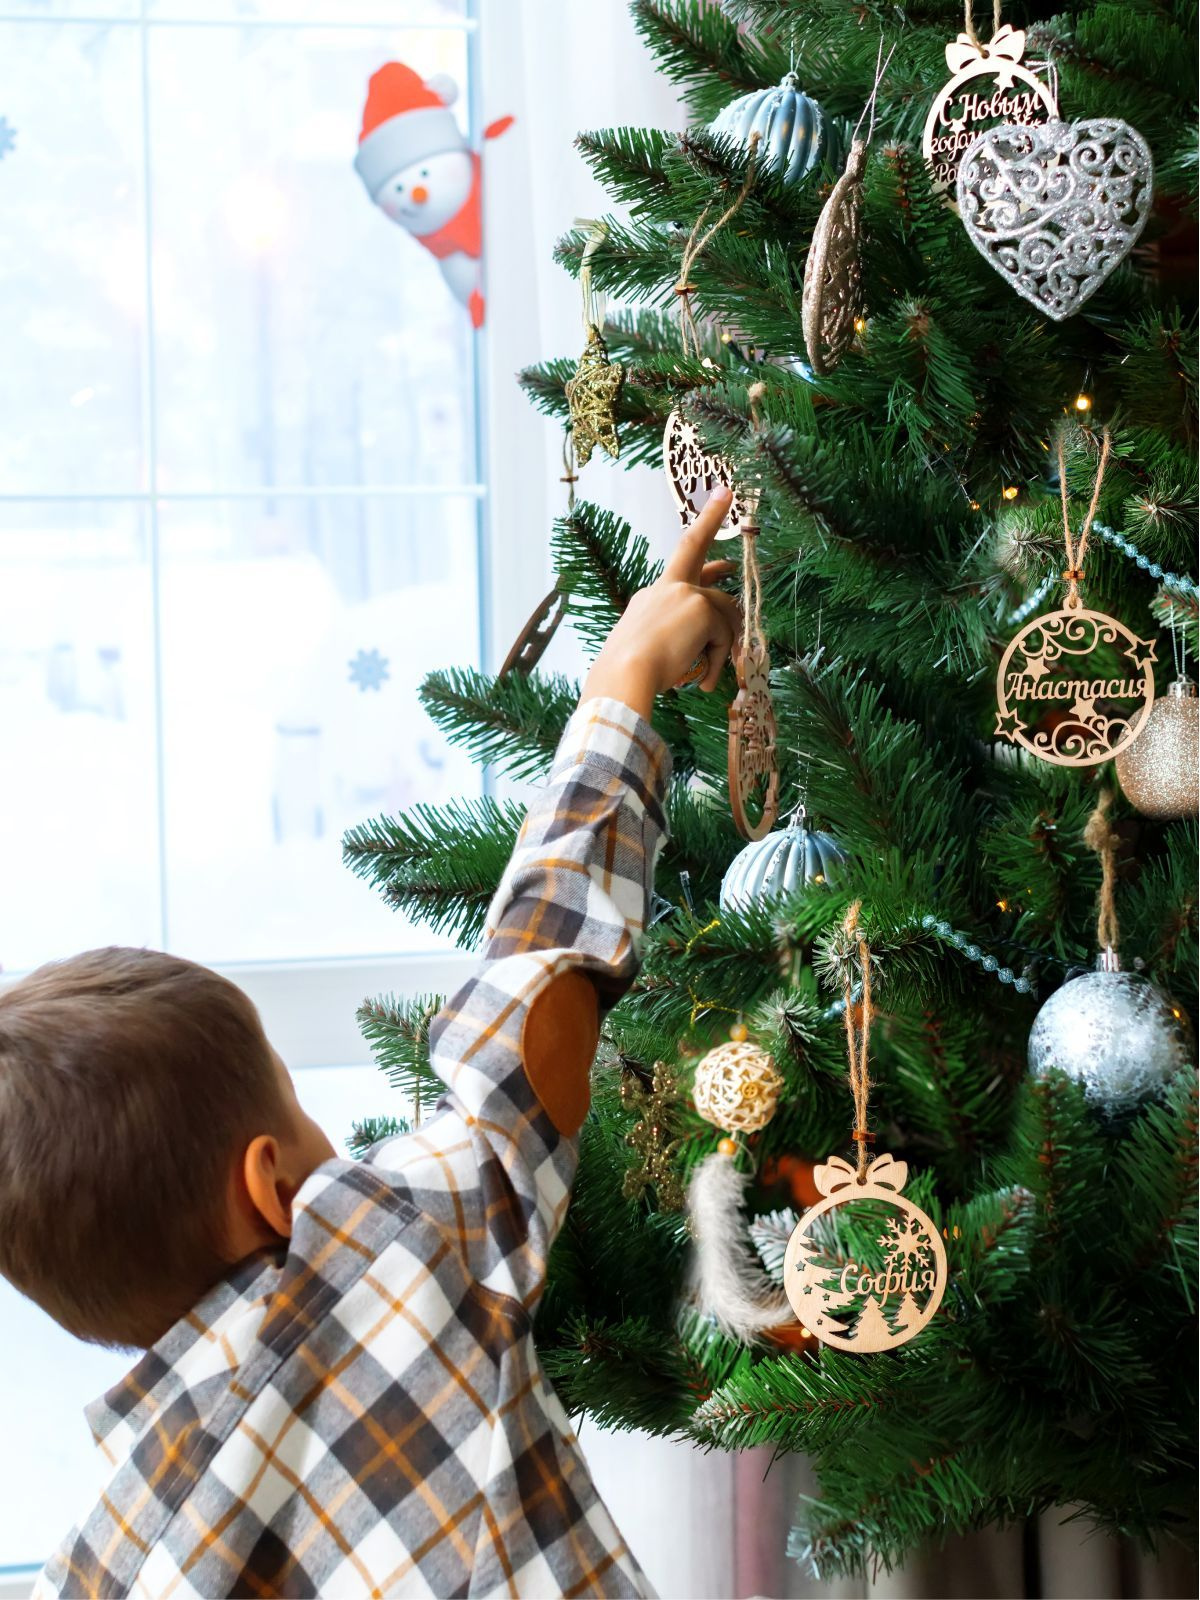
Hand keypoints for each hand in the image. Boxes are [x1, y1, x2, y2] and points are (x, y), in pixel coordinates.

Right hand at [579, 488, 742, 720]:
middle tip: (728, 504)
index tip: (718, 501)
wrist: (624, 675)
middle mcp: (666, 587)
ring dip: (724, 645)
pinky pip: (725, 635)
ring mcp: (684, 593)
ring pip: (724, 612)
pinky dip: (720, 659)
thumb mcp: (654, 650)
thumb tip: (707, 645)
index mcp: (652, 597)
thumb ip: (679, 638)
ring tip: (709, 675)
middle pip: (701, 558)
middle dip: (711, 520)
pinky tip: (707, 680)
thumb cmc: (630, 674)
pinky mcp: (700, 608)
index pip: (680, 560)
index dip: (702, 528)